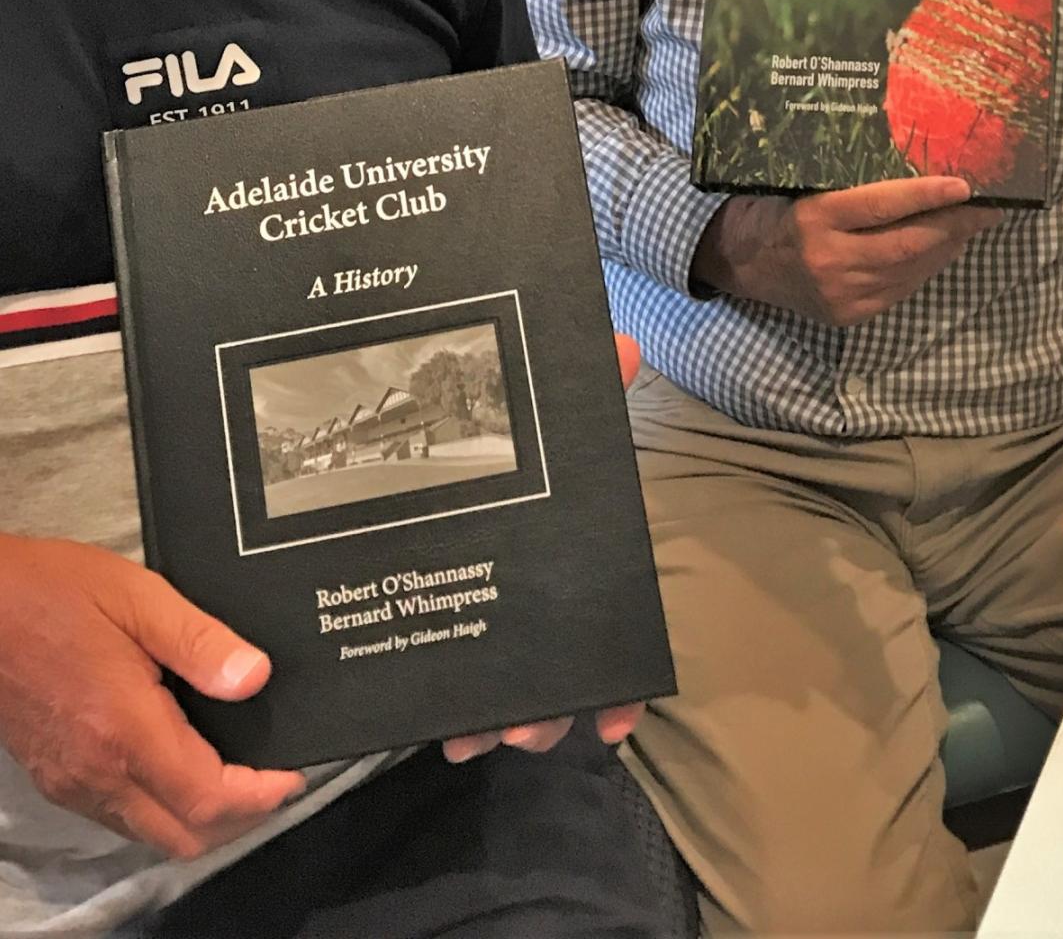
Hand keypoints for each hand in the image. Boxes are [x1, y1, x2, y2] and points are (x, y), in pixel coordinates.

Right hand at [0, 535, 301, 857]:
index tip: (293, 775)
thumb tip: (256, 677)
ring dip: (201, 817)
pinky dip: (163, 807)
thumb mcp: (138, 597)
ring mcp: (72, 782)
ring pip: (152, 833)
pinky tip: (182, 763)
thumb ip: (201, 642)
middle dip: (240, 820)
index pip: (207, 799)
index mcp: (124, 730)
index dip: (261, 797)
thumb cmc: (51, 592)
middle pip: (184, 836)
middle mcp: (96, 773)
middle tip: (273, 781)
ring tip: (238, 773)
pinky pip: (121, 817)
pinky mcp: (56, 778)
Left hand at [444, 331, 642, 763]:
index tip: (613, 724)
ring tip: (474, 738)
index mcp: (563, 549)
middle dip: (545, 713)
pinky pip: (457, 679)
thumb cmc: (502, 422)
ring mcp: (487, 606)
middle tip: (523, 732)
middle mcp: (535, 588)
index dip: (617, 682)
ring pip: (508, 684)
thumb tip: (620, 346)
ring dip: (499, 722)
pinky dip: (460, 713)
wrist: (420, 420)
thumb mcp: (538, 404)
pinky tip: (448, 733)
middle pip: (554, 668)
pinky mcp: (435, 614)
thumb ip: (580, 380)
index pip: (605, 620)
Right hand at [691, 178, 1000, 324]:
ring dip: (947, 246)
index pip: (881, 206)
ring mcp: (841, 294)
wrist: (739, 261)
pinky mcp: (849, 315)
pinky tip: (942, 247)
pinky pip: (901, 288)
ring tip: (973, 223)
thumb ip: (849, 181)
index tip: (965, 185)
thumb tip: (916, 165)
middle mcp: (829, 260)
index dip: (927, 195)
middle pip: (907, 243)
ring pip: (911, 268)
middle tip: (989, 206)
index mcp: (814, 219)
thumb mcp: (802, 183)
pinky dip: (926, 266)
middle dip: (955, 224)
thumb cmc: (774, 207)